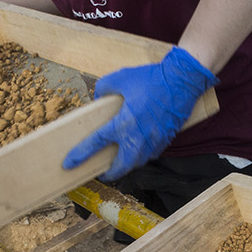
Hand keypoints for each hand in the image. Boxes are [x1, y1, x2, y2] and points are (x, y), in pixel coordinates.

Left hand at [62, 46, 216, 180]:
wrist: (183, 81)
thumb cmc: (152, 79)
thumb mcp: (121, 77)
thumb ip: (103, 88)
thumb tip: (98, 97)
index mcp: (123, 123)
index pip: (95, 143)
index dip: (80, 155)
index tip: (69, 164)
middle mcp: (138, 138)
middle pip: (121, 167)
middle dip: (110, 173)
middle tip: (103, 172)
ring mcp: (153, 141)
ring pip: (137, 163)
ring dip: (126, 164)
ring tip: (119, 161)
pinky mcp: (165, 140)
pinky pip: (150, 155)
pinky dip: (141, 155)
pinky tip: (138, 149)